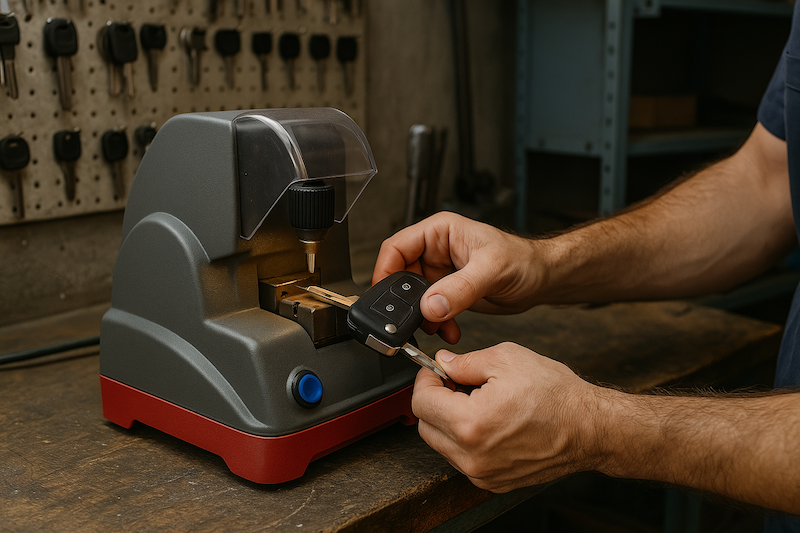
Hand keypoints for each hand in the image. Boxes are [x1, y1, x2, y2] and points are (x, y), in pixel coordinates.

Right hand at [373, 212, 544, 342]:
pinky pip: (430, 310)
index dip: (385, 270)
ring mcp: (441, 273)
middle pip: (401, 275)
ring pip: (414, 297)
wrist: (542, 280)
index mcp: (440, 232)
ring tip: (438, 327)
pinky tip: (449, 329)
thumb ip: (460, 288)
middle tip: (413, 318)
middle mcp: (436, 251)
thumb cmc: (524, 260)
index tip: (386, 295)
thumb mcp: (492, 270)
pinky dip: (435, 324)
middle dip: (406, 301)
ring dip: (422, 316)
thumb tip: (432, 305)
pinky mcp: (449, 293)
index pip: (397, 247)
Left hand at [412, 342, 600, 492]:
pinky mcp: (493, 482)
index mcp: (471, 423)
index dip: (425, 380)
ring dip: (448, 422)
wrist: (589, 428)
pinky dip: (465, 441)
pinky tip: (487, 422)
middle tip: (454, 384)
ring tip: (475, 402)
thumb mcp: (506, 359)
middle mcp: (473, 456)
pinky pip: (462, 460)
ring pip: (442, 445)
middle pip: (426, 426)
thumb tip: (443, 363)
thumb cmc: (556, 395)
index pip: (421, 403)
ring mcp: (483, 473)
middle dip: (434, 401)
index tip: (435, 371)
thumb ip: (465, 362)